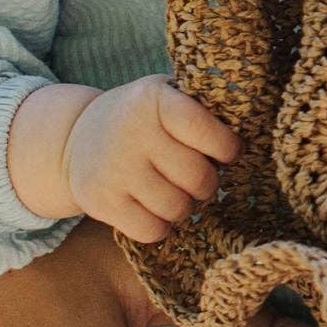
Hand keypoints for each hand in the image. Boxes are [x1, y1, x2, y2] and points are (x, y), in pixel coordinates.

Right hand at [62, 75, 240, 240]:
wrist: (76, 137)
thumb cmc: (143, 116)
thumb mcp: (167, 95)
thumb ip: (203, 105)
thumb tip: (250, 123)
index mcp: (154, 101)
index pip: (201, 128)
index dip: (226, 147)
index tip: (229, 153)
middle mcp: (132, 133)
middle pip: (196, 176)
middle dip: (208, 182)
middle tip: (201, 177)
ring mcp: (114, 170)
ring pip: (177, 208)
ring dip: (187, 206)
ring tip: (179, 192)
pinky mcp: (100, 203)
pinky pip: (151, 231)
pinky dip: (163, 226)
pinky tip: (157, 209)